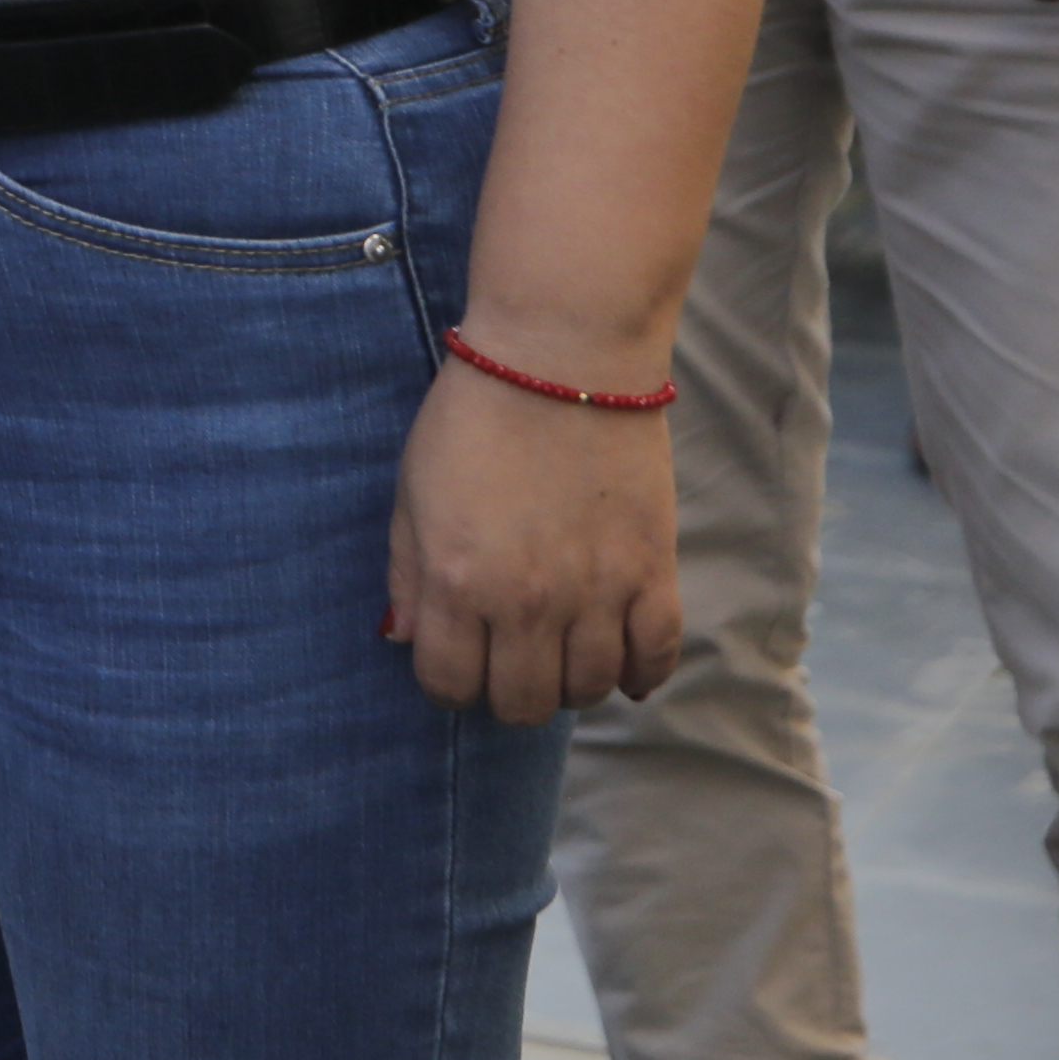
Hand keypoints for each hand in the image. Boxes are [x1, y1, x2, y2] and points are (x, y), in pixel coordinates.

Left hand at [386, 352, 679, 721]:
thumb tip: (402, 636)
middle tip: (510, 660)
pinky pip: (656, 657)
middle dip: (508, 693)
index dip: (448, 684)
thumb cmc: (474, 415)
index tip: (457, 662)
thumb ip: (406, 571)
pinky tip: (624, 665)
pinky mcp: (652, 571)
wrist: (562, 355)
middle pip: (522, 704)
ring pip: (588, 690)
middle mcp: (526, 602)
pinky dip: (641, 674)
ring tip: (563, 651)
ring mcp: (595, 591)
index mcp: (457, 581)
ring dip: (571, 682)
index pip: (449, 686)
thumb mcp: (412, 489)